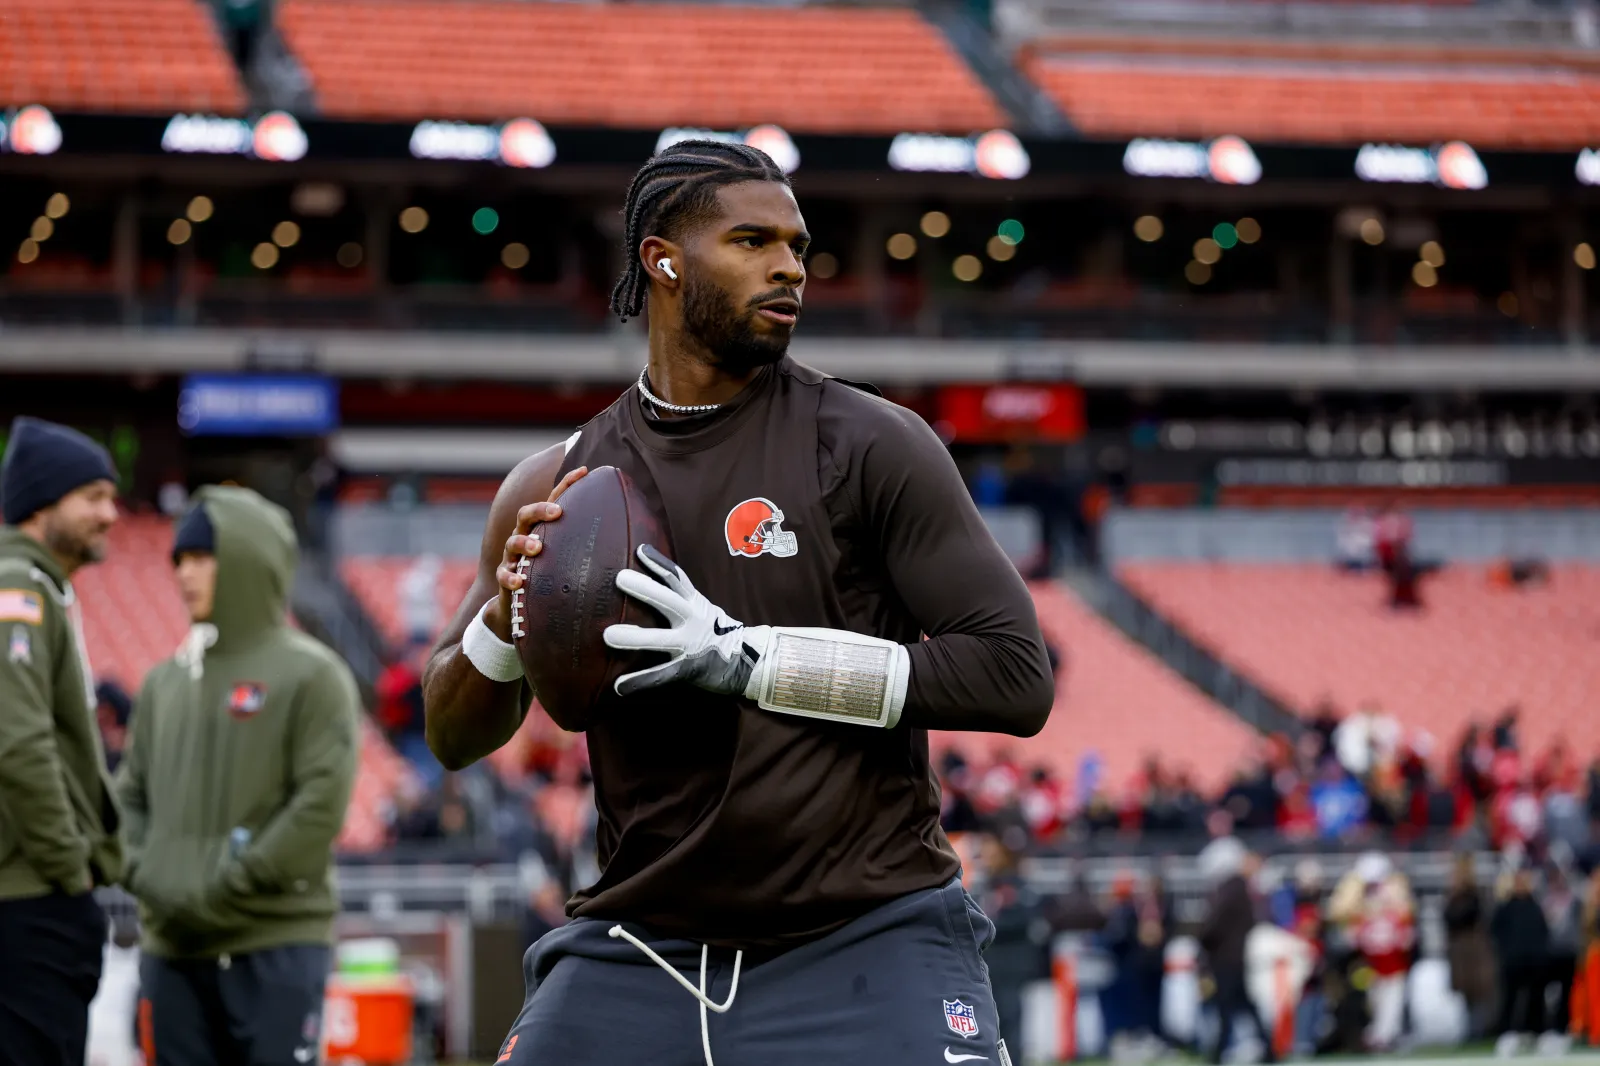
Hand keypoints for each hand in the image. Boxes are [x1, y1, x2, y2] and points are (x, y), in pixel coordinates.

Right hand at [488, 466, 587, 639]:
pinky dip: (510, 577)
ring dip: (524, 543)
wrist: (521, 609)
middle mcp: (525, 538)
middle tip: (557, 512)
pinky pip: (503, 575)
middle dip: (540, 510)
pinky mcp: (505, 579)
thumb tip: (639, 543)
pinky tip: (519, 582)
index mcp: (543, 529)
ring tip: (537, 547)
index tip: (585, 471)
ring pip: (512, 542)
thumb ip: (593, 548)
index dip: (567, 484)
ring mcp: (513, 558)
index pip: (553, 500)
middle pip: (526, 514)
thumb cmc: (552, 577)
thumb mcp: (571, 559)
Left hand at [603, 545, 768, 697]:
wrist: (749, 662)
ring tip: (607, 635)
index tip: (640, 551)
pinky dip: (640, 681)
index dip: (659, 563)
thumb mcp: (703, 609)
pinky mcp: (688, 669)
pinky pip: (661, 675)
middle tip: (620, 578)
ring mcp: (690, 645)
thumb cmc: (719, 633)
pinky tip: (619, 686)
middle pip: (667, 601)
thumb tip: (651, 586)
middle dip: (645, 589)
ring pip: (660, 639)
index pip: (676, 578)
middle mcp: (692, 620)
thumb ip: (682, 600)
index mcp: (695, 604)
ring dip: (634, 637)